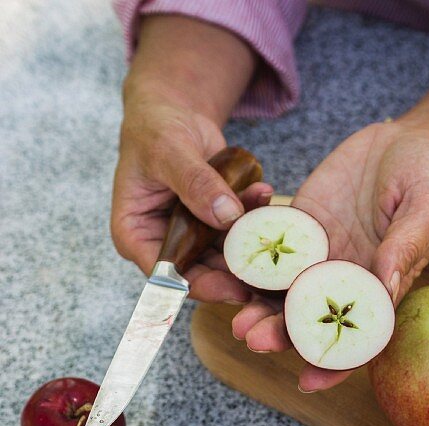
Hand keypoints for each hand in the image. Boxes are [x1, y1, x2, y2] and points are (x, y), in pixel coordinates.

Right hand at [111, 95, 271, 302]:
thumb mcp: (170, 150)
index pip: (165, 274)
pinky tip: (265, 197)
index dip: (199, 285)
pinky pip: (237, 234)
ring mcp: (190, 238)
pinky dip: (253, 218)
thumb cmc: (155, 129)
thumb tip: (227, 215)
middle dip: (234, 274)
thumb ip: (195, 182)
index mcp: (135, 234)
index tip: (233, 287)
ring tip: (272, 228)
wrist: (173, 114)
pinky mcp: (213, 228)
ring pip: (223, 259)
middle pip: (200, 274)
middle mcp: (162, 244)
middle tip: (268, 272)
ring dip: (250, 247)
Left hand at [232, 121, 428, 390]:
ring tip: (233, 314)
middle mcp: (344, 282)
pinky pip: (271, 246)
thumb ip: (406, 247)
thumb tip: (387, 286)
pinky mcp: (300, 227)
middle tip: (252, 338)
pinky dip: (248, 258)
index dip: (332, 366)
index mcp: (379, 291)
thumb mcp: (425, 210)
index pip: (354, 340)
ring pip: (282, 290)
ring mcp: (318, 256)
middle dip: (279, 334)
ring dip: (256, 305)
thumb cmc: (427, 179)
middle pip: (308, 320)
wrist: (406, 141)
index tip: (306, 381)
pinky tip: (226, 263)